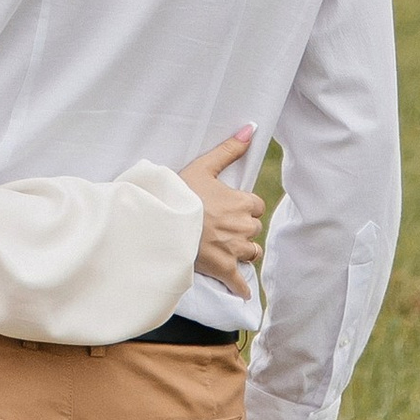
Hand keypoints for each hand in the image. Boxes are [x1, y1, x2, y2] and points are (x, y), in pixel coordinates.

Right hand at [179, 128, 263, 286]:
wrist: (162, 221)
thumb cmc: (180, 193)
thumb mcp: (204, 167)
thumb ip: (229, 149)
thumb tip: (251, 128)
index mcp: (241, 202)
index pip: (256, 206)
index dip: (244, 207)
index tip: (230, 208)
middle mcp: (242, 227)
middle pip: (253, 229)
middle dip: (242, 229)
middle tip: (222, 227)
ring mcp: (234, 249)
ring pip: (251, 252)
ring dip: (243, 251)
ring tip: (228, 248)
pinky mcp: (223, 268)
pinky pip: (239, 281)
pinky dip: (241, 287)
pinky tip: (243, 291)